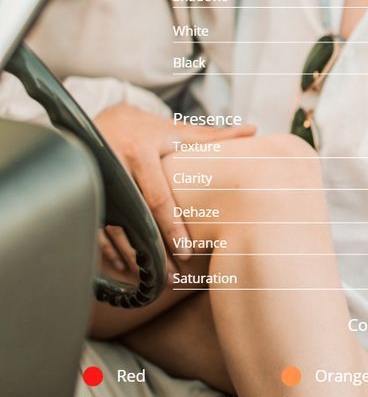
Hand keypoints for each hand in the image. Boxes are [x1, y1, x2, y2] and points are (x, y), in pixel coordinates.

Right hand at [93, 104, 254, 269]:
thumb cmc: (147, 130)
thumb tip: (252, 131)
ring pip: (115, 228)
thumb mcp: (176, 131)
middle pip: (138, 218)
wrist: (103, 119)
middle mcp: (116, 167)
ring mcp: (98, 183)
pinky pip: (96, 227)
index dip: (171, 227)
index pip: (158, 197)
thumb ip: (212, 136)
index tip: (186, 253)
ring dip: (134, 256)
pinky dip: (110, 249)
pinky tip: (126, 266)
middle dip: (154, 250)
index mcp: (142, 152)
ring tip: (154, 278)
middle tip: (172, 276)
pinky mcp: (85, 193)